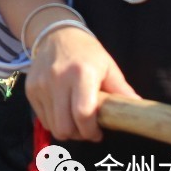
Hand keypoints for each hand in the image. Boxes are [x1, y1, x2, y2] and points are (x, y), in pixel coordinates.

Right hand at [24, 24, 137, 141]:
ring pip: (52, 125)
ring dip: (66, 129)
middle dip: (78, 135)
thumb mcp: (108, 67)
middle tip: (87, 129)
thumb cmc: (87, 53)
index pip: (83, 113)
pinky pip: (42, 118)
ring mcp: (41, 85)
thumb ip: (122, 90)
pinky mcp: (30, 89)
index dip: (91, 131)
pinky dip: (54, 121)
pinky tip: (63, 112)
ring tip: (75, 121)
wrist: (57, 35)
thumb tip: (139, 108)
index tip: (98, 133)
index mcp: (81, 74)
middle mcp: (58, 79)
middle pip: (64, 125)